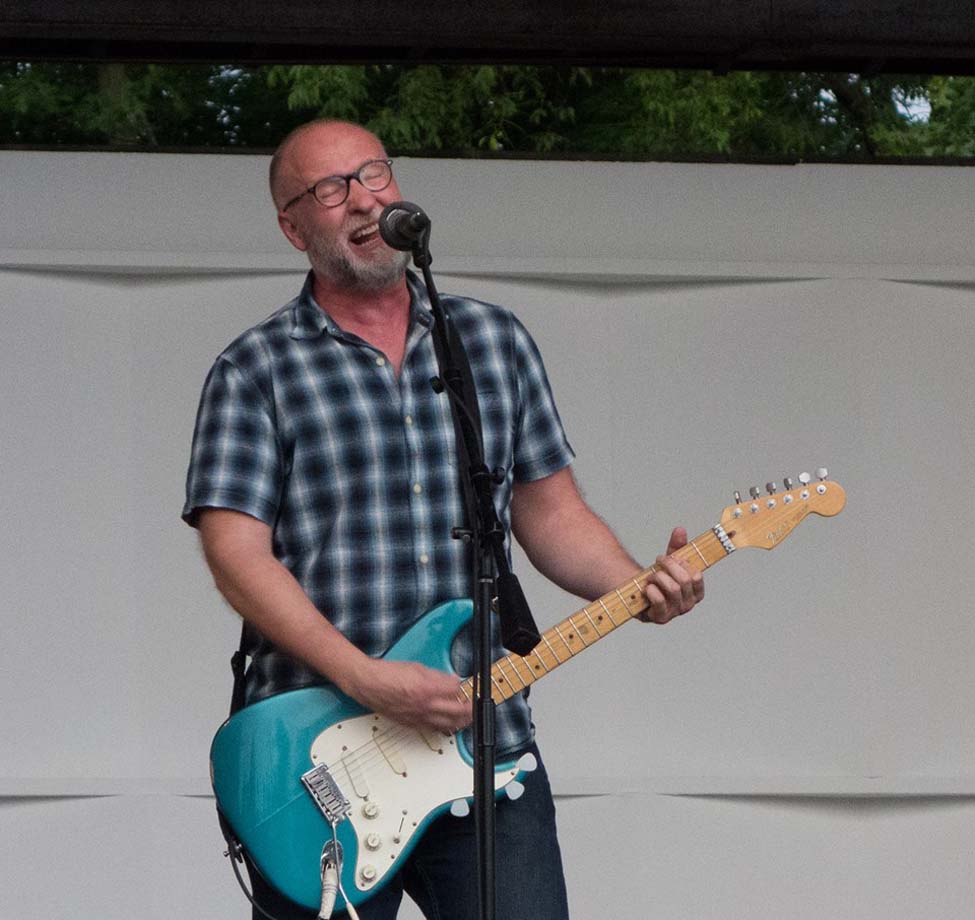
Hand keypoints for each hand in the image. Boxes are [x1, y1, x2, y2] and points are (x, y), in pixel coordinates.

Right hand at [347, 657, 472, 734]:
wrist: (368, 684)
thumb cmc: (388, 674)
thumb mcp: (417, 667)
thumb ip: (437, 676)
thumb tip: (451, 681)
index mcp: (427, 688)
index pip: (456, 689)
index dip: (463, 686)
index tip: (465, 684)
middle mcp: (425, 706)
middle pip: (458, 712)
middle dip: (470, 708)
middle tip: (474, 704)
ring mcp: (419, 717)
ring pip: (448, 725)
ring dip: (461, 721)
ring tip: (467, 716)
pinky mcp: (412, 725)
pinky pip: (434, 729)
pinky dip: (445, 726)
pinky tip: (448, 723)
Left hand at [639, 527, 704, 623]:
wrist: (639, 593)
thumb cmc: (659, 578)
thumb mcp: (670, 561)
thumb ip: (677, 546)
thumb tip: (680, 530)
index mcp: (696, 592)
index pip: (697, 575)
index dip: (681, 563)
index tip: (670, 557)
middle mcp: (689, 604)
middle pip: (684, 580)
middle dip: (668, 567)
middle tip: (658, 562)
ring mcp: (675, 613)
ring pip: (673, 589)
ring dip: (658, 577)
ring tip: (651, 576)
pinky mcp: (661, 618)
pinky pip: (659, 601)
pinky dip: (651, 590)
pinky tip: (647, 588)